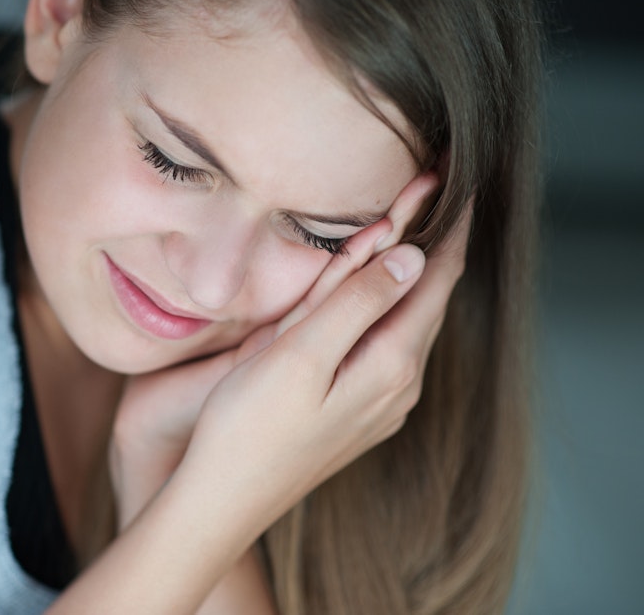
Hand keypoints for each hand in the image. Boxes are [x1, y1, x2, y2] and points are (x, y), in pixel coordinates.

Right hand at [177, 199, 471, 531]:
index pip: (436, 281)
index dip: (451, 229)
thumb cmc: (247, 428)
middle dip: (434, 245)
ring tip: (415, 230)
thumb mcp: (300, 356)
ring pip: (406, 324)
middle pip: (426, 301)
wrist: (222, 501)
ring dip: (411, 276)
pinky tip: (375, 297)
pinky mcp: (354, 413)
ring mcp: (379, 405)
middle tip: (435, 192)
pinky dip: (386, 308)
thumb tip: (414, 257)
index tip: (462, 183)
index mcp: (389, 364)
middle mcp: (396, 386)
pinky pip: (384, 346)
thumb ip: (357, 303)